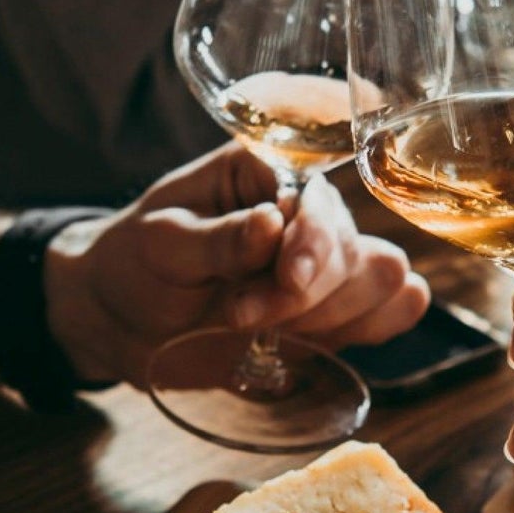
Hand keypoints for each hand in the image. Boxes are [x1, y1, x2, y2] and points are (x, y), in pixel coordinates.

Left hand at [43, 143, 428, 388]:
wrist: (123, 319)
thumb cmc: (136, 263)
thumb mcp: (160, 242)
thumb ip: (218, 238)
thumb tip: (273, 222)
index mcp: (270, 173)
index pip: (325, 201)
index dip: (314, 245)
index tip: (287, 281)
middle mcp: (310, 213)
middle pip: (365, 252)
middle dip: (310, 296)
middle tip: (240, 314)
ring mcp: (329, 265)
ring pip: (386, 284)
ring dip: (328, 319)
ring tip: (257, 325)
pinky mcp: (334, 313)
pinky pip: (390, 315)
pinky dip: (364, 332)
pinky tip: (309, 339)